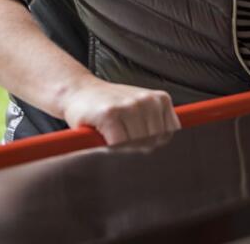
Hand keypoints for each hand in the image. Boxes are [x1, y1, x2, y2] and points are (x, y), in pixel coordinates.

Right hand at [58, 77, 180, 145]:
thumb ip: (156, 125)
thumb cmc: (110, 106)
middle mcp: (148, 101)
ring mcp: (129, 106)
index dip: (152, 144)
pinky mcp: (110, 115)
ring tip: (112, 134)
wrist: (78, 91)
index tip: (138, 140)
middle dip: (137, 147)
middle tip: (121, 137)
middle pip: (153, 143)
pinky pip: (119, 145)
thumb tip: (171, 157)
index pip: (169, 135)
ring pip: (137, 145)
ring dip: (123, 148)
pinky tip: (103, 135)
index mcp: (160, 99)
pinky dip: (111, 147)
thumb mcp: (140, 108)